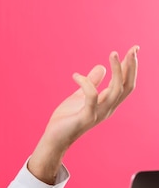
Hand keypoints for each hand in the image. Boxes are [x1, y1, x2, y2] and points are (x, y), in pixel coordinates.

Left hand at [28, 45, 137, 183]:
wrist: (54, 138)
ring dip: (117, 71)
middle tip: (132, 49)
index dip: (131, 68)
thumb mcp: (79, 96)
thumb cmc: (67, 118)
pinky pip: (92, 97)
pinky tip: (75, 76)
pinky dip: (86, 84)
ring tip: (113, 54)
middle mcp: (108, 109)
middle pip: (127, 86)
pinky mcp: (85, 117)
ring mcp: (98, 114)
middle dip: (131, 67)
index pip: (126, 84)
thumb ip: (92, 83)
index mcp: (108, 103)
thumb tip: (101, 67)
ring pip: (116, 90)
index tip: (134, 49)